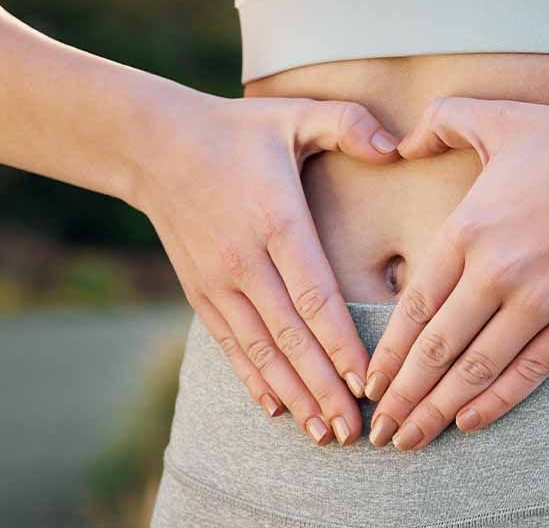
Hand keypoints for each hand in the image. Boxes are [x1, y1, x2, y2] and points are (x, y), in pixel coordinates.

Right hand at [131, 93, 400, 445]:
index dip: (340, 342)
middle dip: (324, 387)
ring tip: (325, 434)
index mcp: (275, 218)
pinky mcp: (200, 294)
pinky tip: (277, 410)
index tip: (367, 381)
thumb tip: (397, 145)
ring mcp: (217, 281)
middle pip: (290, 336)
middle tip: (356, 430)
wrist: (152, 145)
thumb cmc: (238, 131)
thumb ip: (349, 124)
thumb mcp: (294, 114)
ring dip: (293, 395)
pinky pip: (231, 346)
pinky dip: (254, 380)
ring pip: (260, 350)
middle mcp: (244, 259)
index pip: (314, 293)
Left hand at [364, 97, 548, 449]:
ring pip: (475, 370)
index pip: (413, 307)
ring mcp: (540, 301)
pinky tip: (468, 424)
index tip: (367, 384)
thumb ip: (440, 122)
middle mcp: (496, 273)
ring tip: (410, 441)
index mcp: (468, 229)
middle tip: (378, 432)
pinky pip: (528, 372)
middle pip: (435, 350)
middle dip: (401, 397)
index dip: (387, 353)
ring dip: (437, 411)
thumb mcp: (498, 117)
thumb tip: (398, 143)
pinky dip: (494, 403)